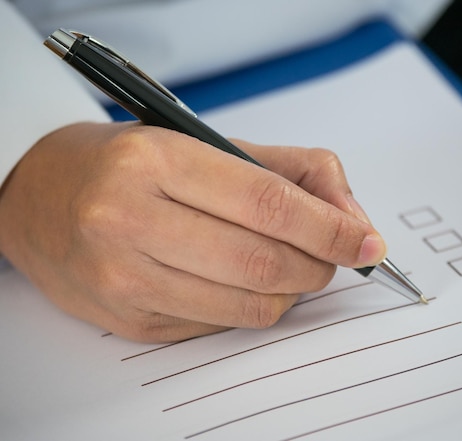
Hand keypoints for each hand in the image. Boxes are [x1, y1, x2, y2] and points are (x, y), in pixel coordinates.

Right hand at [0, 122, 385, 341]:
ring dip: (292, 291)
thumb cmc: (134, 164)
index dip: (331, 227)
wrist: (42, 195)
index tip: (368, 242)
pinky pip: (220, 326)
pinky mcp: (128, 320)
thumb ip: (294, 174)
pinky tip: (244, 282)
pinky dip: (252, 307)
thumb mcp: (210, 144)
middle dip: (319, 264)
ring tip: (292, 267)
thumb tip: (354, 222)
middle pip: (264, 262)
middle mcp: (131, 220)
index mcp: (158, 162)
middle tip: (333, 255)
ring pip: (249, 305)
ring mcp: (125, 278)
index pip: (269, 204)